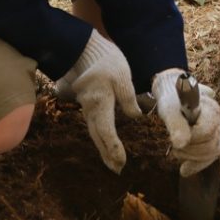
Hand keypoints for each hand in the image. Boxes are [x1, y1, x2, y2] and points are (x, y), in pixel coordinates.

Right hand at [63, 32, 140, 173]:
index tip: (121, 162)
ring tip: (112, 162)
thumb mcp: (123, 77)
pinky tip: (105, 140)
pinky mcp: (87, 102)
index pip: (106, 132)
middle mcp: (90, 109)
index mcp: (100, 104)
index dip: (113, 148)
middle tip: (117, 170)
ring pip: (94, 132)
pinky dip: (100, 136)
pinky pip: (93, 124)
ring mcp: (86, 106)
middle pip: (98, 137)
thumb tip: (136, 116)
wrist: (84, 48)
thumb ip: (129, 99)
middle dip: (107, 155)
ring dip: (103, 148)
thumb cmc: (105, 61)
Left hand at [152, 69, 219, 176]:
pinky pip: (211, 157)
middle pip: (213, 146)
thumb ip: (176, 125)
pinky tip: (184, 170)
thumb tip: (180, 144)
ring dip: (193, 157)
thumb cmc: (171, 100)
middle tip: (173, 146)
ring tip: (177, 151)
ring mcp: (218, 130)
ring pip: (214, 152)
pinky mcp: (213, 139)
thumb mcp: (169, 111)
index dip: (190, 139)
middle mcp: (219, 120)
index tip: (175, 138)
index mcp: (211, 110)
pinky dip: (197, 165)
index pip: (207, 133)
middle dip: (190, 150)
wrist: (173, 94)